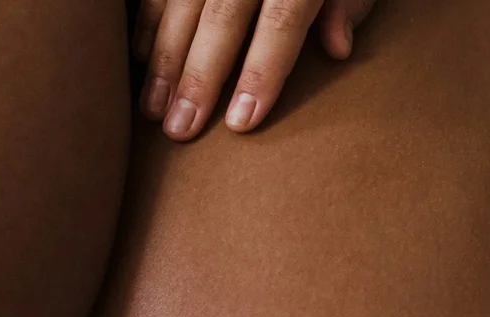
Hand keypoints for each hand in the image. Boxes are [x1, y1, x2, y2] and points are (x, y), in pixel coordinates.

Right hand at [134, 0, 375, 140]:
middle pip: (223, 19)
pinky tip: (140, 61)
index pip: (281, 23)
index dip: (262, 73)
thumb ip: (348, 4)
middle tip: (179, 131)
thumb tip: (338, 48)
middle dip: (198, 78)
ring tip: (153, 110)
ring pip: (181, 4)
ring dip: (163, 60)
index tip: (241, 122)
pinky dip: (147, 22)